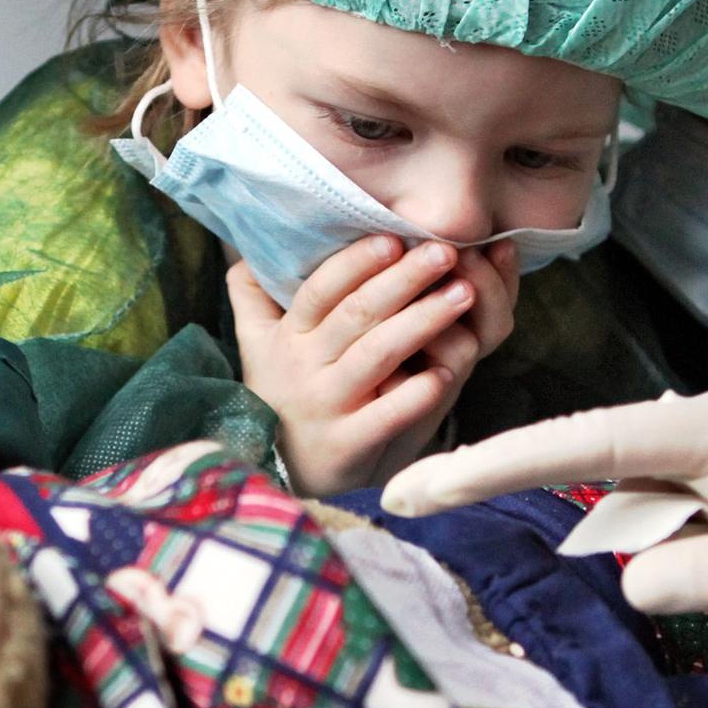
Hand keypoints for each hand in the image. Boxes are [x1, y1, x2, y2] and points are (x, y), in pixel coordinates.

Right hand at [231, 236, 519, 496]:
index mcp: (290, 335)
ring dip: (422, 322)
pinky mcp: (349, 446)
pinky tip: (447, 373)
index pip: (321, 289)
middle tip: (444, 252)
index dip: (355, 262)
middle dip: (403, 280)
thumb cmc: (280, 393)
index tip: (393, 237)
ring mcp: (328, 406)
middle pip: (357, 315)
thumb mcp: (256, 343)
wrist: (276, 470)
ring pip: (377, 356)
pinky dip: (415, 395)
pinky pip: (385, 416)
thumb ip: (251, 295)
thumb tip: (245, 248)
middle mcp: (306, 367)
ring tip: (463, 294)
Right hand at [380, 386, 707, 611]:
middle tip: (396, 509)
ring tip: (451, 529)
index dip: (492, 462)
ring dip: (537, 510)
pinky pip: (645, 510)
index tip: (414, 485)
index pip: (581, 440)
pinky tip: (560, 557)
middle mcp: (705, 432)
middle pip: (572, 456)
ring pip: (604, 487)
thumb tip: (630, 581)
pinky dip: (597, 532)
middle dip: (485, 480)